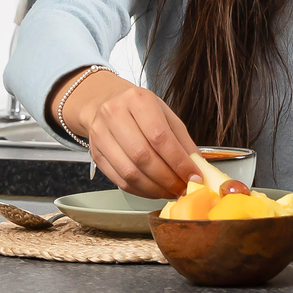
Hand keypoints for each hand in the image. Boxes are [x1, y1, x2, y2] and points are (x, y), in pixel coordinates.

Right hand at [62, 71, 205, 199]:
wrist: (105, 103)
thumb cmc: (139, 109)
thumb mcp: (165, 115)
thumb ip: (182, 141)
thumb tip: (197, 168)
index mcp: (137, 100)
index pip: (159, 136)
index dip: (179, 161)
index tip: (193, 176)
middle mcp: (115, 115)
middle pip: (143, 156)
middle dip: (167, 178)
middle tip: (183, 188)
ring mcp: (101, 135)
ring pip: (129, 172)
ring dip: (154, 188)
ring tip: (170, 191)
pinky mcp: (95, 154)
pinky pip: (119, 180)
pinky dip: (140, 191)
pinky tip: (154, 190)